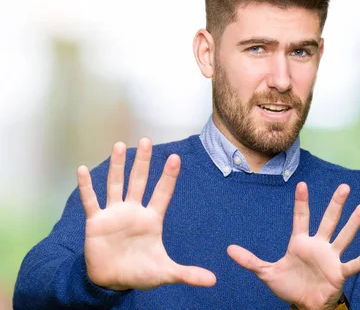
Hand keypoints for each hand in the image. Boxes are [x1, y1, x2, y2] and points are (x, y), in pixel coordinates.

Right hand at [77, 138, 215, 290]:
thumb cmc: (139, 273)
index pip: (162, 193)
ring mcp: (114, 214)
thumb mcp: (165, 273)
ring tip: (119, 145)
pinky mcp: (95, 222)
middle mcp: (133, 211)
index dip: (168, 177)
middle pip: (139, 181)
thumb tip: (213, 281)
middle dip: (143, 162)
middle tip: (147, 141)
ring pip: (116, 184)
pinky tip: (82, 169)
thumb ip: (188, 274)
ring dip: (116, 166)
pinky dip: (86, 186)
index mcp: (151, 219)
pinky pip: (91, 201)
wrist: (112, 282)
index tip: (176, 158)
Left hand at [227, 182, 359, 309]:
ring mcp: (330, 258)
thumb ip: (250, 260)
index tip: (302, 185)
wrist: (304, 303)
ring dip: (353, 224)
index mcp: (300, 242)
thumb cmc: (289, 285)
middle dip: (336, 204)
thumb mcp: (267, 273)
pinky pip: (351, 265)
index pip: (301, 218)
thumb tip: (228, 249)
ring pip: (343, 236)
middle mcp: (318, 245)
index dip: (301, 202)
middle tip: (344, 186)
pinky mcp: (338, 273)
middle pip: (328, 220)